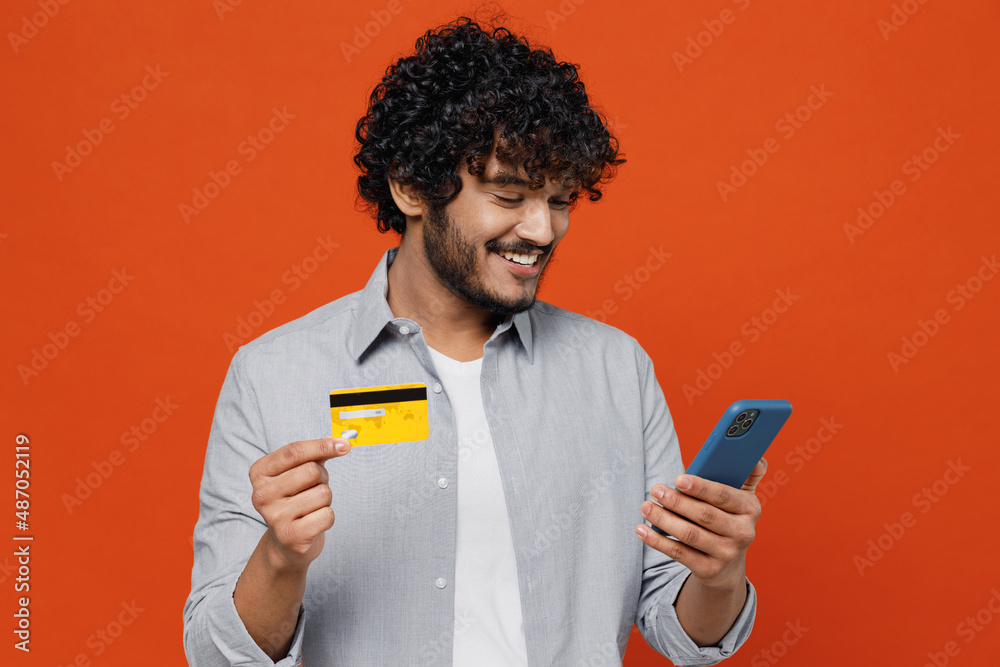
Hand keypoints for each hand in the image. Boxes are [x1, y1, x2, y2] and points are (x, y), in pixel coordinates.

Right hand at [248, 436, 351, 571]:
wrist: (286, 541)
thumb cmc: (295, 499)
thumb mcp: (299, 471)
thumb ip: (316, 455)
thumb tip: (341, 444)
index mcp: (259, 473)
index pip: (294, 452)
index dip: (322, 445)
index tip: (345, 445)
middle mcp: (261, 495)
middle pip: (311, 471)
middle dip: (322, 478)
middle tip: (313, 489)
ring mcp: (274, 517)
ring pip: (323, 493)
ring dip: (325, 499)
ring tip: (310, 507)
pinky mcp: (290, 536)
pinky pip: (327, 515)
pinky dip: (327, 517)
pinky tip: (313, 522)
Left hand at [636, 459, 766, 587]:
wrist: (728, 565)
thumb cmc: (728, 519)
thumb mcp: (741, 498)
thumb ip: (747, 475)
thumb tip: (757, 458)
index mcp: (751, 509)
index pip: (724, 495)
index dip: (700, 487)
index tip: (678, 479)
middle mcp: (743, 533)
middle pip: (704, 515)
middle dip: (676, 501)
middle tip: (655, 490)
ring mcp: (727, 554)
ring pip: (689, 534)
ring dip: (663, 519)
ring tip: (646, 506)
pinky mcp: (709, 570)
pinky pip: (679, 553)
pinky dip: (657, 541)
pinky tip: (642, 530)